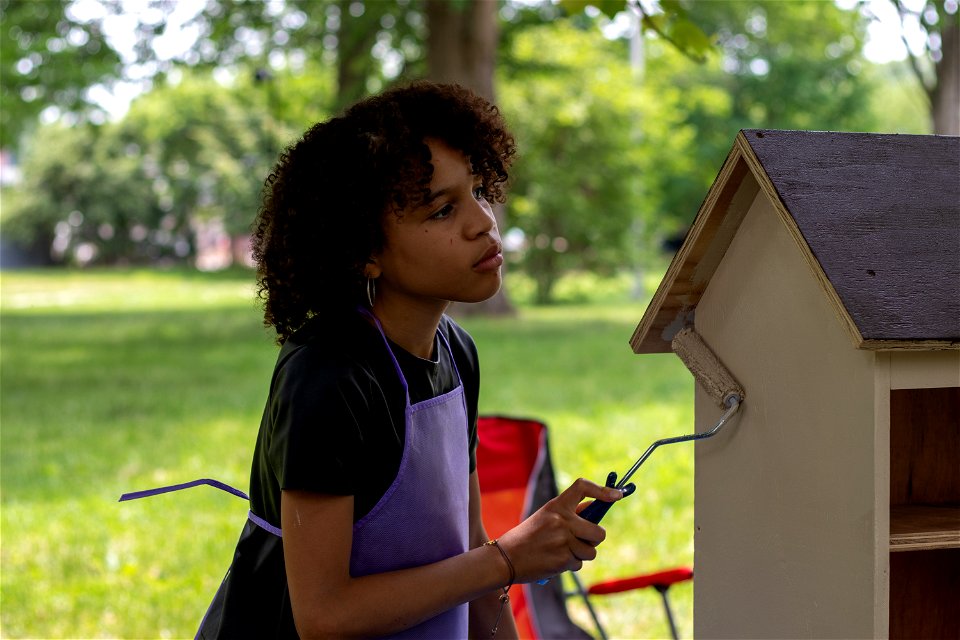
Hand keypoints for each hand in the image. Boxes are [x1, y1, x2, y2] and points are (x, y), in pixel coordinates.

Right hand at [496, 478, 623, 583]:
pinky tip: (554, 561)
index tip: (616, 495)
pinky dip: (570, 564)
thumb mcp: (545, 517)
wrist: (505, 558)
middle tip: (583, 541)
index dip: (603, 490)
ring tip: (562, 552)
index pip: (582, 487)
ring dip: (581, 554)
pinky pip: (578, 564)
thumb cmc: (527, 537)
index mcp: (556, 505)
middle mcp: (562, 521)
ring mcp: (563, 541)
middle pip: (598, 531)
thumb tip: (593, 508)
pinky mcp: (562, 560)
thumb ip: (568, 514)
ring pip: (590, 552)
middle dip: (594, 539)